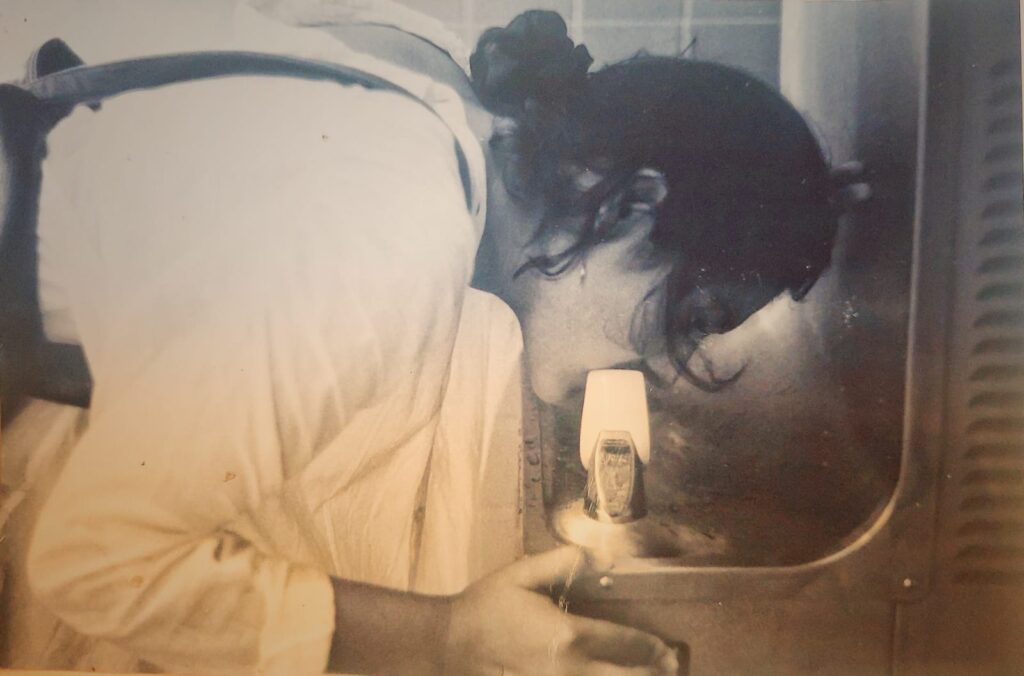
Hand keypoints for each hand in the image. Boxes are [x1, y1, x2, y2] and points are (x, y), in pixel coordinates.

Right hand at [443, 546, 678, 674]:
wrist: (450, 644)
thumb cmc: (486, 606)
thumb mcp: (521, 574)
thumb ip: (560, 563)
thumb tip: (597, 554)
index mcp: (569, 635)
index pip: (624, 643)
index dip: (651, 647)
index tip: (668, 649)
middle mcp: (570, 668)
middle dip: (651, 673)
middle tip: (671, 669)